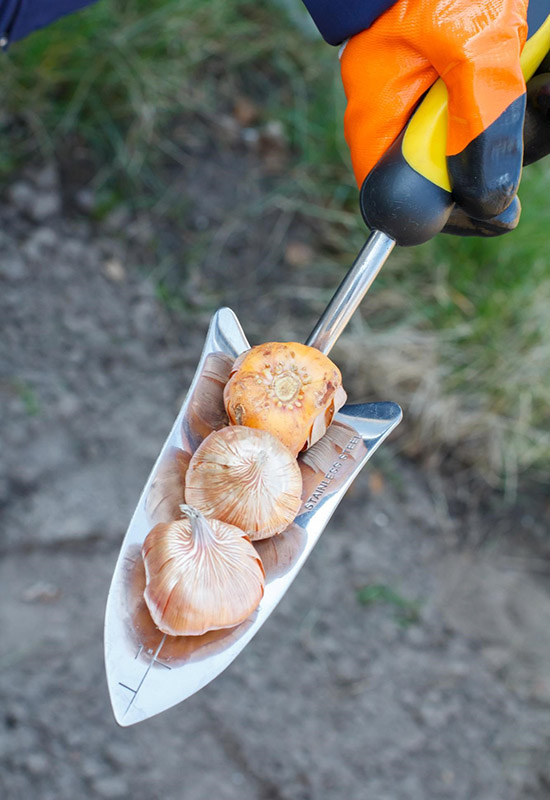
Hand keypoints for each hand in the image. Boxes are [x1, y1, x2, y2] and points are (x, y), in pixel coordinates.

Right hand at [340, 0, 548, 240]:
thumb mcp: (470, 45)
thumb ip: (480, 126)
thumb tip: (489, 203)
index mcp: (380, 110)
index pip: (394, 196)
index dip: (443, 215)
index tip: (494, 214)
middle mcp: (405, 112)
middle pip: (451, 176)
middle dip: (501, 154)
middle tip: (536, 108)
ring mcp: (436, 98)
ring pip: (484, 144)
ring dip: (529, 119)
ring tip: (545, 75)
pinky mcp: (466, 81)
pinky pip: (499, 112)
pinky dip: (534, 99)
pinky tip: (544, 70)